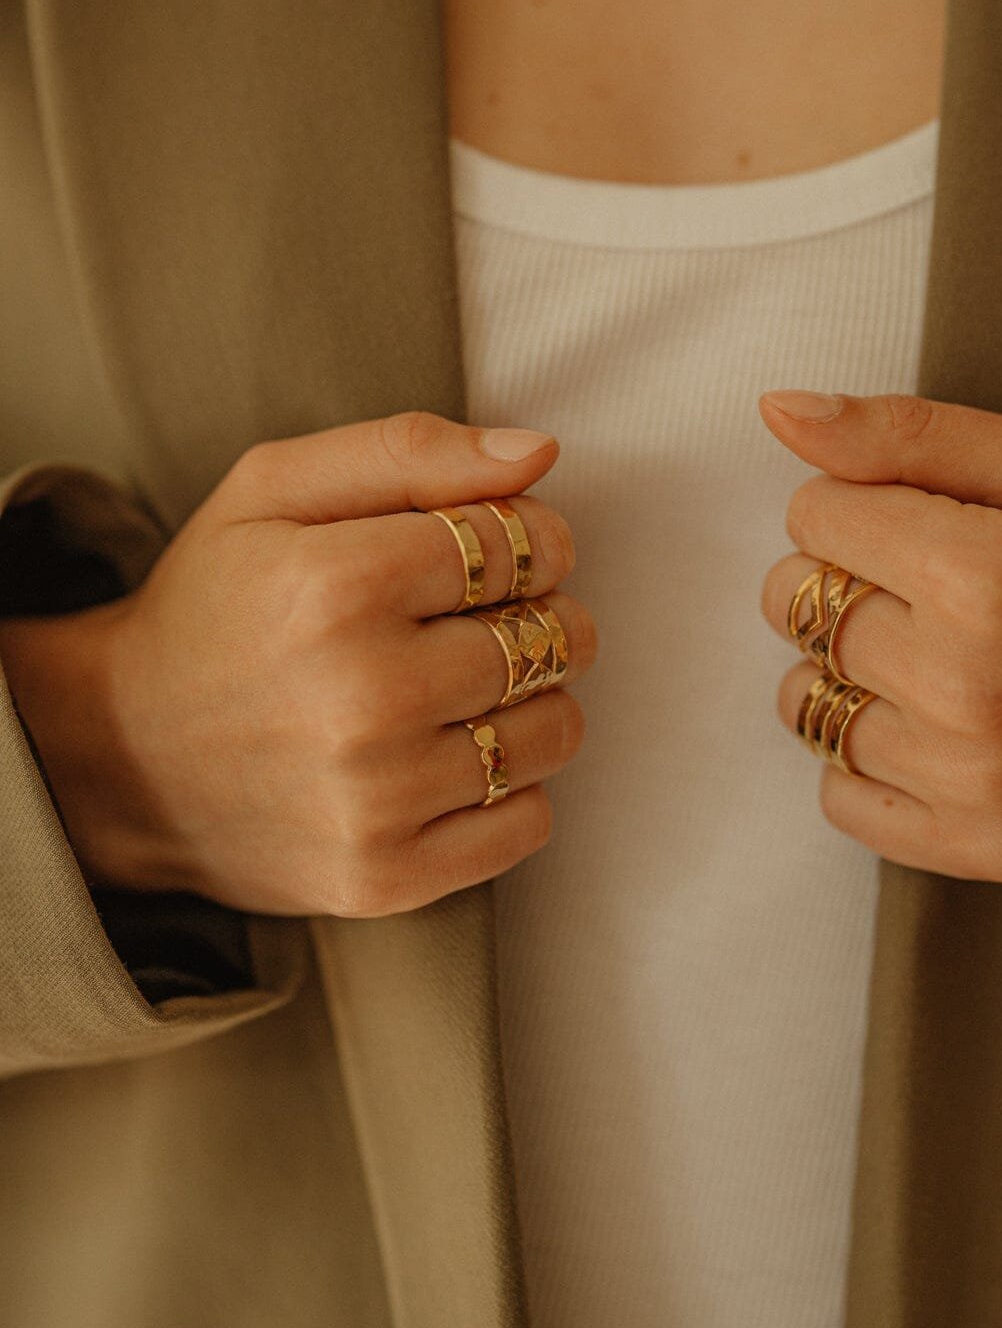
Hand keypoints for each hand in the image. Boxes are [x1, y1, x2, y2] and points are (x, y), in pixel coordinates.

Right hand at [0, 412, 594, 915]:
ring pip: (555, 731)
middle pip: (550, 637)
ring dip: (536, 701)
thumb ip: (410, 451)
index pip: (522, 543)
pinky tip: (453, 756)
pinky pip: (529, 822)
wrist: (119, 756)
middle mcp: (363, 697)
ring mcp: (376, 799)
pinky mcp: (384, 876)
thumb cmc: (213, 606)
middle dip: (540, 615)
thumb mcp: (275, 489)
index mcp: (337, 585)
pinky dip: (514, 787)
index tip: (503, 551)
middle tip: (483, 618)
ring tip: (470, 688)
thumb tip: (539, 453)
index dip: (532, 538)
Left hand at [759, 391, 1001, 882]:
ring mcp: (972, 777)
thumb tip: (780, 412)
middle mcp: (965, 684)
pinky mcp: (983, 844)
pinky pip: (843, 799)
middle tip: (928, 582)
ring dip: (850, 669)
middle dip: (844, 577)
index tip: (916, 516)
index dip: (856, 502)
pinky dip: (865, 758)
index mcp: (981, 574)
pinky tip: (929, 723)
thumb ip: (908, 433)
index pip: (811, 516)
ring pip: (807, 702)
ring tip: (934, 652)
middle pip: (796, 607)